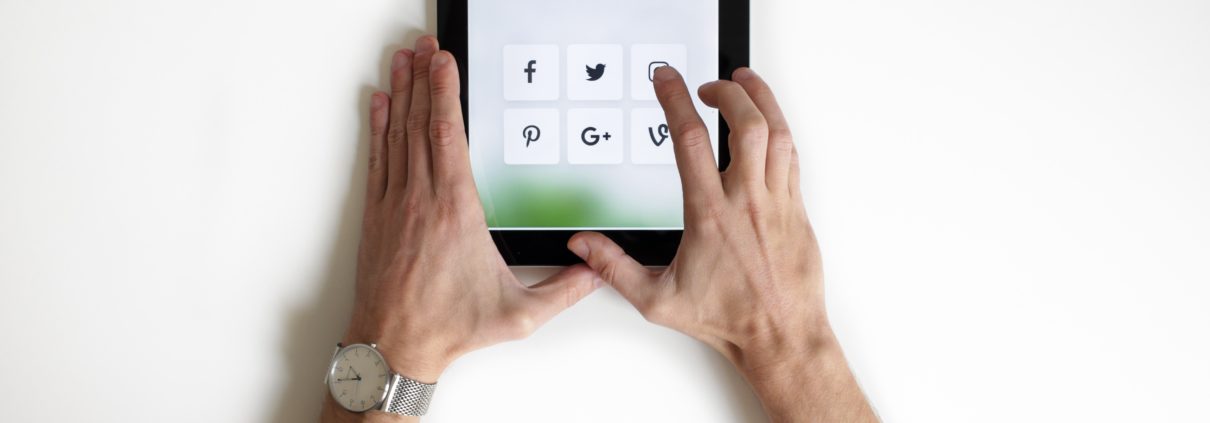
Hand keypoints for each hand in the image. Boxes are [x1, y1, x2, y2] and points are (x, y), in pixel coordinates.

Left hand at [325, 35, 600, 420]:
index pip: (448, 136)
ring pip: (397, 135)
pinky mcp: (378, 216)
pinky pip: (379, 158)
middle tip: (424, 47)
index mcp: (456, 213)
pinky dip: (379, 127)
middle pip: (421, 124)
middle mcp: (422, 201)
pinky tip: (381, 104)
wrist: (393, 345)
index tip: (445, 63)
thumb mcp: (518, 315)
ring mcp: (396, 205)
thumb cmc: (448, 328)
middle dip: (423, 79)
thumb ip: (563, 291)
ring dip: (401, 93)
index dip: (446, 93)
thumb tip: (595, 270)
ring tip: (402, 61)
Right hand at [568, 67, 875, 421]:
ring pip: (776, 132)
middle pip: (744, 123)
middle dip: (726, 91)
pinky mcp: (796, 209)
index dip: (674, 99)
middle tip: (709, 85)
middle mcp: (745, 200)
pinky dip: (779, 130)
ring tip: (744, 82)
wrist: (780, 336)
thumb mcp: (656, 299)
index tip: (666, 79)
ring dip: (761, 99)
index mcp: (708, 213)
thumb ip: (615, 267)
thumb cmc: (726, 319)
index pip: (690, 139)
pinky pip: (792, 156)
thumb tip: (583, 245)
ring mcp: (776, 201)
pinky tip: (768, 124)